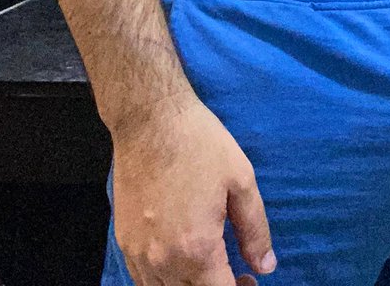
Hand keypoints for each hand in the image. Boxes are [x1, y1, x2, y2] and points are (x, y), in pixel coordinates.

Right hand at [111, 91, 276, 283]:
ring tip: (209, 267)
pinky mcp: (123, 242)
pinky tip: (181, 259)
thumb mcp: (241, 180)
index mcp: (197, 249)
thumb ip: (255, 230)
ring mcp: (138, 254)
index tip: (249, 279)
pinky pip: (142, 280)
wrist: (150, 119)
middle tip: (235, 273)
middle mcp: (163, 261)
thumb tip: (266, 266)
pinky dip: (164, 280)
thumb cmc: (200, 144)